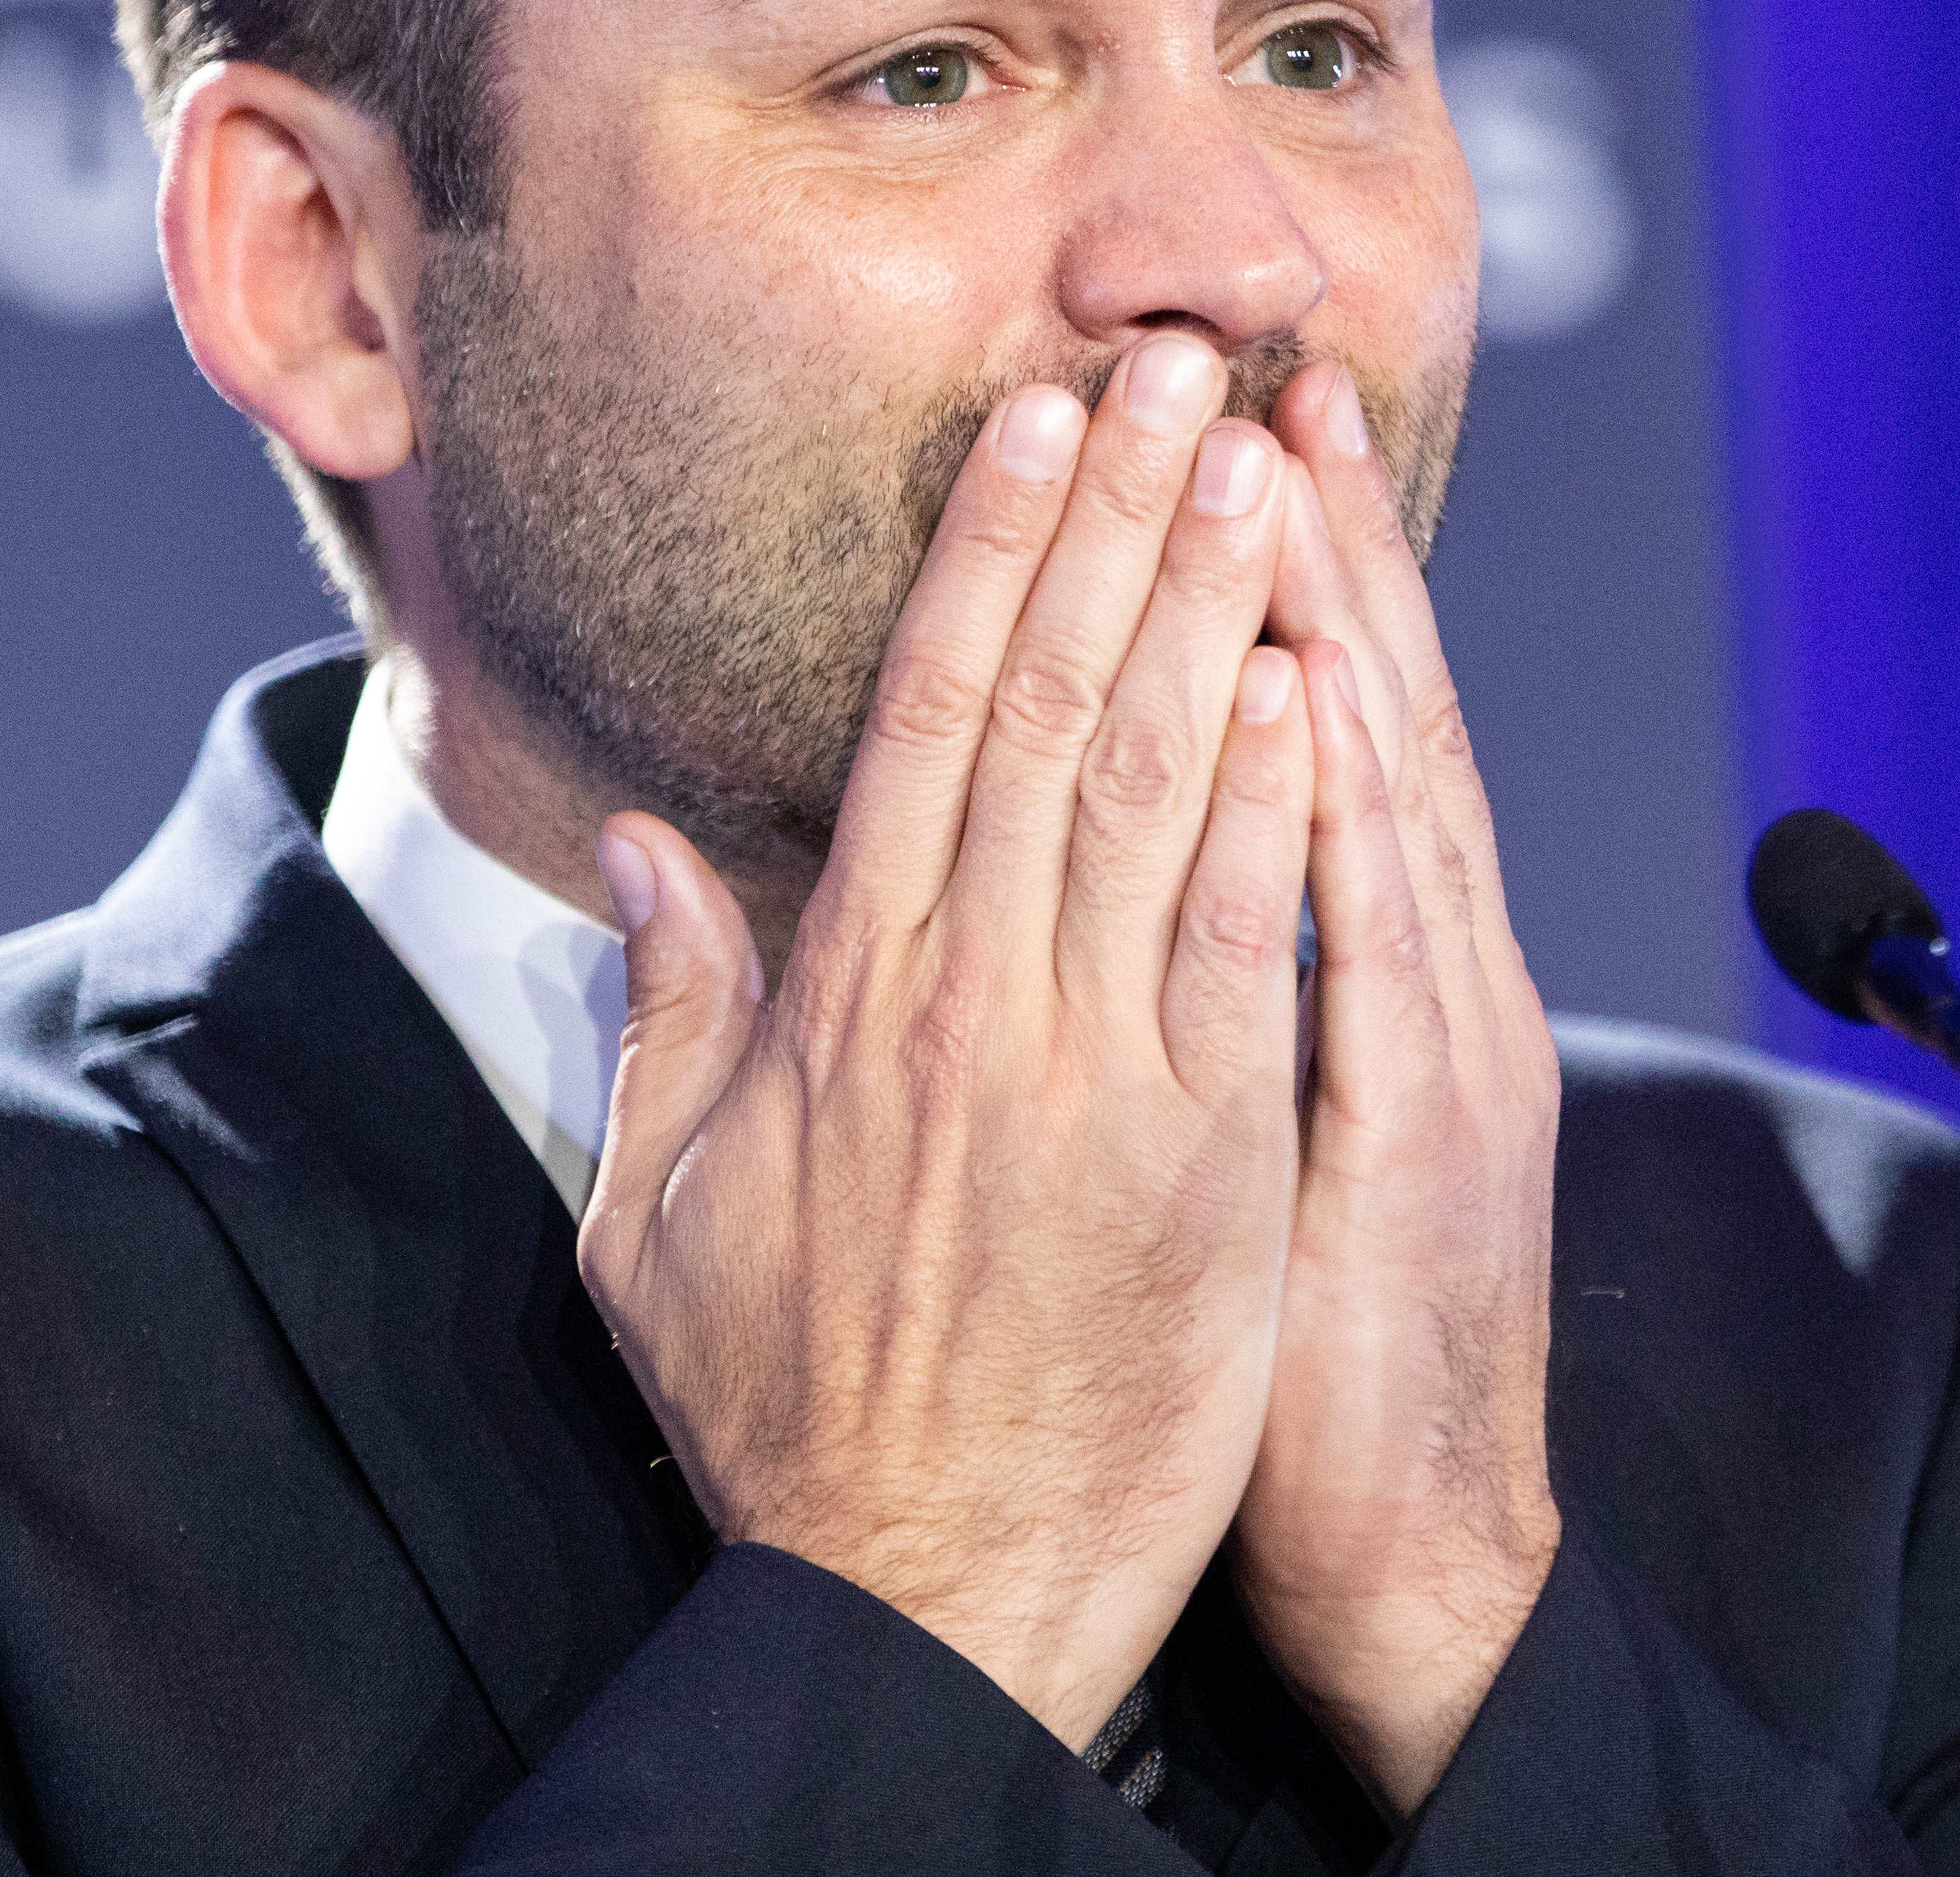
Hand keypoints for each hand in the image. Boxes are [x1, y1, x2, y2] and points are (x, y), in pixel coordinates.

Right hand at [579, 332, 1316, 1747]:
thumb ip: (662, 1016)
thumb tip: (645, 852)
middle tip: (1171, 367)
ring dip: (1215, 608)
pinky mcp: (1212, 1152)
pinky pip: (1248, 937)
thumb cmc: (790, 1413)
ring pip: (1162, 787)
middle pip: (1055, 705)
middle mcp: (973, 999)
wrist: (927, 1592)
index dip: (986, 553)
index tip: (1034, 425)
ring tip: (1257, 460)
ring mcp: (1101, 1069)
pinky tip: (1314, 677)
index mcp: (846, 996)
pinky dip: (1282, 801)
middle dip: (1118, 520)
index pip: (927, 717)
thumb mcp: (656, 1214)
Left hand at [1232, 359, 1565, 1817]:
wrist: (1413, 1569)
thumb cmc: (1302, 1365)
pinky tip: (1315, 701)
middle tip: (1266, 367)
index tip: (1223, 433)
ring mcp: (1443, 1050)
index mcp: (1380, 979)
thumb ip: (1200, 999)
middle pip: (1373, 714)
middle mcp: (1432, 981)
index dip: (1282, 581)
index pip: (1325, 736)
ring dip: (1341, 618)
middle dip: (1319, 539)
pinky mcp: (1423, 1144)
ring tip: (1286, 461)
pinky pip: (1380, 950)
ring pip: (1390, 788)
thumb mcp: (1246, 1150)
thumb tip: (1115, 880)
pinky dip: (1351, 815)